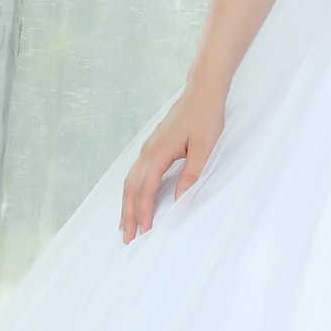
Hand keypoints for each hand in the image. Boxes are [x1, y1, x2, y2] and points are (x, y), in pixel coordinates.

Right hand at [120, 85, 225, 241]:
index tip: (144, 231)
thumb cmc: (205, 117)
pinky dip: (132, 190)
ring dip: (127, 204)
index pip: (146, 189)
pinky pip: (136, 173)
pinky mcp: (152, 147)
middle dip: (128, 214)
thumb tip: (179, 199)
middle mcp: (148, 151)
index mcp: (159, 152)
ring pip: (130, 181)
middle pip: (131, 188)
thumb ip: (191, 174)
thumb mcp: (204, 148)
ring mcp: (148, 148)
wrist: (201, 93)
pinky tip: (134, 199)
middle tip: (127, 237)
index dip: (144, 211)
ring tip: (125, 225)